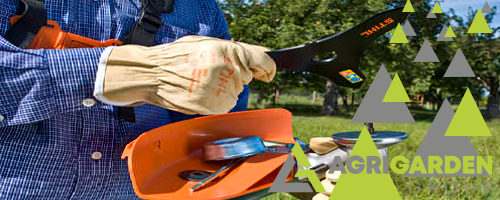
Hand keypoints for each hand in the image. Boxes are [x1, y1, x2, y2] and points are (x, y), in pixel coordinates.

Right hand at [95, 36, 275, 114]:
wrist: (152, 74)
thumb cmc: (176, 57)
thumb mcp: (205, 43)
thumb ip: (232, 50)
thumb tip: (255, 55)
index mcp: (228, 50)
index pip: (263, 61)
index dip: (267, 68)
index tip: (267, 74)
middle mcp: (228, 69)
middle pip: (247, 77)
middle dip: (235, 76)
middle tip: (211, 72)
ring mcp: (222, 89)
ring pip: (235, 92)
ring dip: (224, 89)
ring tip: (201, 82)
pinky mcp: (215, 106)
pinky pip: (224, 105)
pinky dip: (215, 101)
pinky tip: (199, 93)